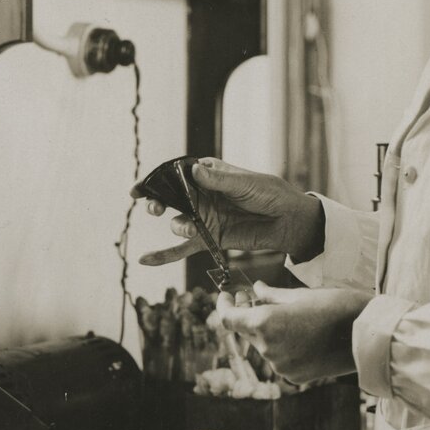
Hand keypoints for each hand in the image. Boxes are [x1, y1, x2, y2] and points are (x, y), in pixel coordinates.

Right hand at [134, 159, 325, 267]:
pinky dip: (165, 254)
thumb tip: (194, 171)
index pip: (176, 174)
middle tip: (154, 208)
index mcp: (209, 174)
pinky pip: (183, 247)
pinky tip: (146, 259)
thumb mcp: (247, 184)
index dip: (156, 180)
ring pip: (177, 223)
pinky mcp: (209, 238)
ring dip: (176, 226)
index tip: (140, 188)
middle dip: (157, 202)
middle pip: (170, 198)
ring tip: (187, 229)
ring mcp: (204, 217)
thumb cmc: (271, 194)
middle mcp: (202, 195)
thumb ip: (219, 181)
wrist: (289, 221)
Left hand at [216, 283, 371, 386]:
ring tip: (285, 315)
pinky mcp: (294, 377)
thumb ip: (271, 295)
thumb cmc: (335, 308)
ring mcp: (280, 366)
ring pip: (264, 346)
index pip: (228, 318)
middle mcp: (267, 349)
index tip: (227, 296)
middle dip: (247, 315)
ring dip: (267, 331)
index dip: (223, 306)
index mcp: (265, 324)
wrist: (365, 337)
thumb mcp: (300, 295)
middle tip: (253, 297)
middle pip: (246, 331)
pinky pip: (280, 359)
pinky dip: (283, 346)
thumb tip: (257, 290)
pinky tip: (299, 334)